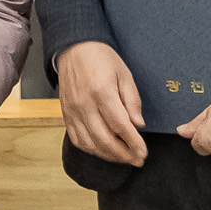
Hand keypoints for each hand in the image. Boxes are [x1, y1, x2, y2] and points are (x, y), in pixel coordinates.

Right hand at [55, 41, 148, 165]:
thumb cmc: (102, 59)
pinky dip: (91, 149)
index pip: (120, 126)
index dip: (134, 143)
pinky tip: (103, 151)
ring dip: (108, 155)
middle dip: (123, 155)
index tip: (144, 153)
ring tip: (123, 158)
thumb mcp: (124, 74)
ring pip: (90, 143)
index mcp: (101, 92)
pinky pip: (77, 139)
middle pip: (104, 139)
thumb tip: (138, 125)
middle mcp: (84, 104)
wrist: (74, 49)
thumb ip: (132, 100)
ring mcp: (72, 111)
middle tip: (137, 160)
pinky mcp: (66, 114)